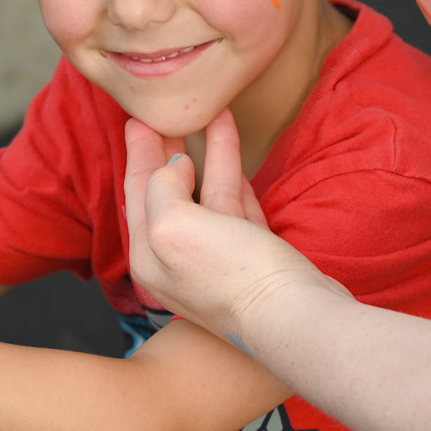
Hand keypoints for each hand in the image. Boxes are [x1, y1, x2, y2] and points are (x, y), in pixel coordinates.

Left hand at [125, 109, 343, 343]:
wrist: (292, 315)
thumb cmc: (231, 277)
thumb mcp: (175, 226)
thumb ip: (162, 190)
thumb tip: (175, 168)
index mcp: (150, 253)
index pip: (138, 190)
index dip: (139, 151)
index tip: (138, 117)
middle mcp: (179, 257)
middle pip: (168, 190)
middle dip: (165, 150)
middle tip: (161, 115)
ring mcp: (217, 256)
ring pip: (207, 191)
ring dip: (207, 151)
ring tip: (210, 114)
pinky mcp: (252, 254)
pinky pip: (236, 203)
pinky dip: (233, 174)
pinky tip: (231, 154)